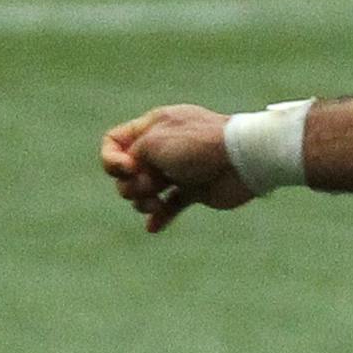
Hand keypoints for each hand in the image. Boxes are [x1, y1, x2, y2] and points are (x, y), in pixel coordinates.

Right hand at [100, 106, 254, 231]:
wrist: (242, 160)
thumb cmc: (198, 146)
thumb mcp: (154, 141)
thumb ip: (129, 155)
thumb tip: (129, 174)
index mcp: (156, 125)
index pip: (114, 140)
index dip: (110, 159)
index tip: (126, 168)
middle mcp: (165, 146)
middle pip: (127, 171)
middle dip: (130, 185)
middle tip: (149, 185)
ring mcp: (180, 169)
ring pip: (145, 192)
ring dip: (143, 202)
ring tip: (156, 203)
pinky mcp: (195, 189)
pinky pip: (169, 206)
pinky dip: (160, 216)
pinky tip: (154, 227)